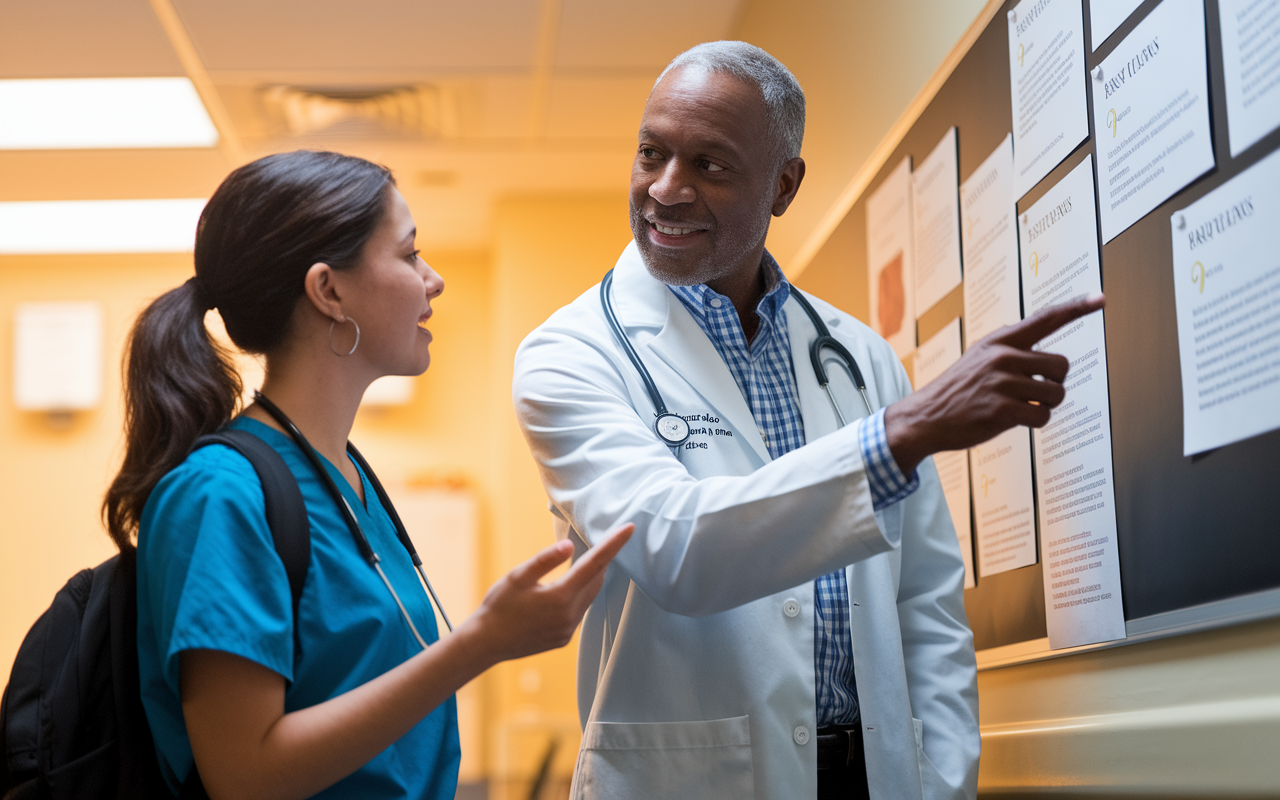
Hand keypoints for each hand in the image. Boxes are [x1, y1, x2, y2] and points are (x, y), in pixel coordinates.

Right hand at [467, 523, 633, 663]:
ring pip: (589, 597)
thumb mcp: (517, 577)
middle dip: (602, 560)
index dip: (613, 544)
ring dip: (591, 577)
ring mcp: (568, 630)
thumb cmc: (499, 606)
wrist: (486, 643)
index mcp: (560, 597)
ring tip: (587, 559)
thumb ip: (545, 560)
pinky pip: (579, 611)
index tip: (629, 528)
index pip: (595, 564)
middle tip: (605, 539)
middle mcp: (570, 616)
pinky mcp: (564, 638)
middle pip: (596, 580)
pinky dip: (579, 595)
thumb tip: (569, 545)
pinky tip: (568, 587)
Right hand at [884, 293, 1104, 473]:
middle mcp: (1002, 356)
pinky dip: (1035, 422)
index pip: (1045, 319)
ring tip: (1019, 407)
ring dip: (1046, 405)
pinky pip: (1043, 416)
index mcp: (999, 340)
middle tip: (1033, 393)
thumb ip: (1010, 351)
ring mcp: (1002, 383)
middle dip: (1054, 383)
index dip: (1076, 308)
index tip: (1100, 298)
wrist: (925, 416)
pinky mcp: (1002, 410)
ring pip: (1056, 393)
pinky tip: (1013, 420)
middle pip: (1061, 365)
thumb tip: (1047, 357)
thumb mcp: (979, 358)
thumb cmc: (957, 390)